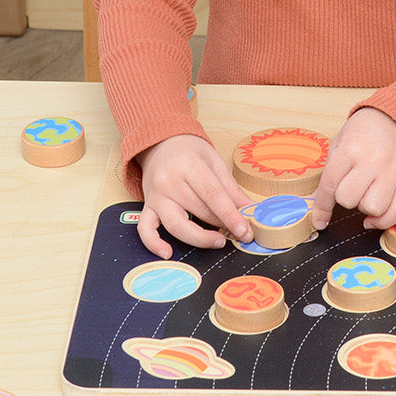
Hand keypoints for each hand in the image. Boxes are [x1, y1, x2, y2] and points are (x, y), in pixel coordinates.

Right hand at [136, 134, 252, 257]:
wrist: (160, 142)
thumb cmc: (190, 151)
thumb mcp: (215, 162)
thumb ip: (231, 189)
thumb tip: (250, 211)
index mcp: (190, 165)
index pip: (213, 195)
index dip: (230, 216)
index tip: (245, 232)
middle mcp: (170, 181)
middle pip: (198, 211)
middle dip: (222, 225)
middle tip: (238, 233)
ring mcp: (156, 195)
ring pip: (176, 225)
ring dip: (199, 238)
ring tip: (218, 241)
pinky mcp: (147, 206)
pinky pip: (145, 228)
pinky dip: (154, 243)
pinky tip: (168, 253)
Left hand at [311, 108, 395, 231]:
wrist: (394, 122)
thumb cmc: (362, 134)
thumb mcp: (339, 144)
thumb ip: (329, 173)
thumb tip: (316, 203)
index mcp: (349, 150)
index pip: (330, 184)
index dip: (321, 206)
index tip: (319, 220)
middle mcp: (371, 162)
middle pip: (349, 199)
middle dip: (344, 200)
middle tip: (347, 190)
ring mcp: (390, 173)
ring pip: (374, 207)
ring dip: (364, 208)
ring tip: (363, 196)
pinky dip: (384, 221)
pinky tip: (374, 218)